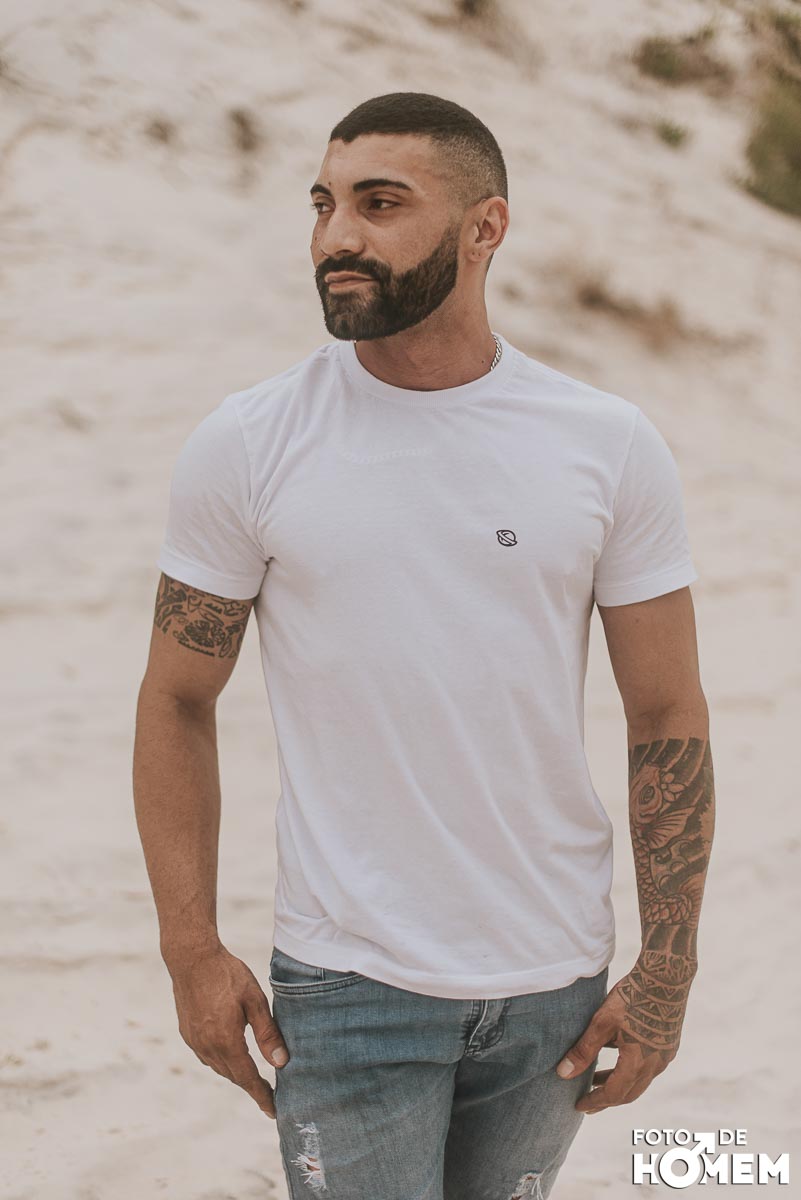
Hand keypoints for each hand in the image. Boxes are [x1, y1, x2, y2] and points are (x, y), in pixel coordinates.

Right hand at [167, 943, 289, 1118]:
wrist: (191, 958)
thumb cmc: (227, 974)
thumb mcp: (254, 1000)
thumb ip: (267, 1033)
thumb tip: (281, 1063)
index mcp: (226, 1041)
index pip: (247, 1079)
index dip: (262, 1096)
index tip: (274, 1111)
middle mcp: (207, 1047)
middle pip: (233, 1076)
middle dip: (251, 1086)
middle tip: (269, 1095)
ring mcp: (194, 1041)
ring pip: (219, 1067)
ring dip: (236, 1074)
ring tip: (254, 1077)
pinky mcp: (187, 1033)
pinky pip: (207, 1056)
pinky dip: (222, 1061)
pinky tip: (232, 1054)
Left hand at [555, 953, 695, 1113]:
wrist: (666, 975)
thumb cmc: (632, 996)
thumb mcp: (602, 1022)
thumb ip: (583, 1050)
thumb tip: (563, 1074)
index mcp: (639, 1063)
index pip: (614, 1094)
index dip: (595, 1102)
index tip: (579, 1107)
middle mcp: (656, 1064)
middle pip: (629, 1092)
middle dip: (607, 1098)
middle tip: (588, 1100)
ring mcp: (666, 1054)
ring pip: (640, 1080)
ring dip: (618, 1083)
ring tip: (597, 1078)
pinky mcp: (670, 1043)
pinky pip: (648, 1066)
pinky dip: (630, 1069)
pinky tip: (617, 1055)